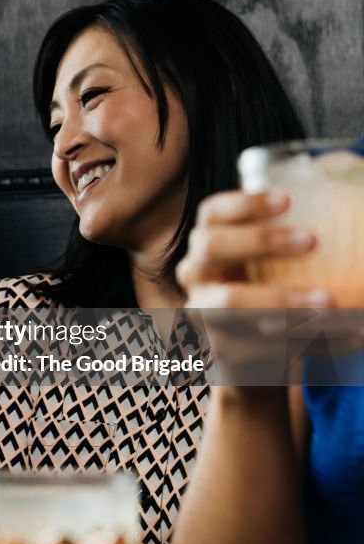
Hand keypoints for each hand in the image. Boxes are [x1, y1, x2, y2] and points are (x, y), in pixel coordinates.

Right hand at [177, 190, 362, 383]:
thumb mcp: (273, 267)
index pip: (212, 213)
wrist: (252, 361)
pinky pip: (260, 345)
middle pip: (211, 246)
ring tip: (333, 303)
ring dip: (283, 300)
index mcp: (209, 245)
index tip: (288, 200)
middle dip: (260, 240)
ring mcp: (202, 315)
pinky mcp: (221, 352)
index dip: (244, 203)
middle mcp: (196, 275)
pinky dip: (309, 342)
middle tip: (313, 241)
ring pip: (229, 303)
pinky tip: (350, 337)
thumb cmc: (269, 298)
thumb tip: (352, 182)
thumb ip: (298, 239)